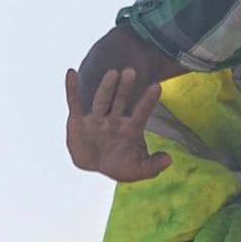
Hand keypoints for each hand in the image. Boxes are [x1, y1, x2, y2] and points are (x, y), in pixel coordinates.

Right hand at [64, 66, 171, 182]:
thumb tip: (169, 159)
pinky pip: (75, 103)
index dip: (148, 100)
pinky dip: (72, 89)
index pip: (142, 111)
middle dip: (126, 88)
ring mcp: (97, 118)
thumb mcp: (139, 169)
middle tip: (131, 72)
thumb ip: (154, 166)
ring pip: (102, 100)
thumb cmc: (120, 164)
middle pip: (121, 100)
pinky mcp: (78, 121)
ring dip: (106, 88)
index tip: (157, 86)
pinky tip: (71, 73)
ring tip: (112, 73)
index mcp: (131, 126)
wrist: (95, 167)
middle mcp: (115, 118)